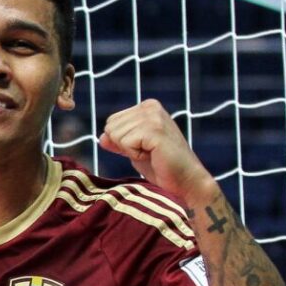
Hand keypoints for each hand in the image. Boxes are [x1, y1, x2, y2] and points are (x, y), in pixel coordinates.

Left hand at [99, 99, 215, 204]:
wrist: (184, 179)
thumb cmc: (161, 166)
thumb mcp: (134, 149)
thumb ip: (118, 141)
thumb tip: (101, 137)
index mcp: (147, 106)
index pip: (111, 122)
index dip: (122, 141)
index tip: (143, 147)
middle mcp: (151, 107)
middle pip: (110, 127)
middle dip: (124, 146)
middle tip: (148, 152)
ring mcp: (154, 116)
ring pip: (116, 135)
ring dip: (130, 151)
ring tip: (152, 153)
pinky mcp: (155, 129)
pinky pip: (125, 143)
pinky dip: (135, 155)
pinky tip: (153, 155)